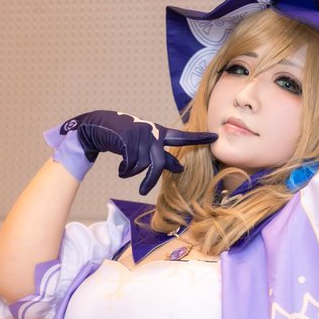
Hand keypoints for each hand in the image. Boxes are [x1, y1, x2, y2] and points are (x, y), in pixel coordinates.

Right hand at [45, 110, 216, 195]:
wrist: (103, 126)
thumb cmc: (128, 139)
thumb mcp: (147, 146)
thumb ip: (163, 156)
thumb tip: (181, 167)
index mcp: (160, 134)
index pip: (182, 137)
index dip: (198, 139)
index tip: (215, 136)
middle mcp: (153, 133)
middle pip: (158, 163)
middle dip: (150, 180)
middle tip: (142, 192)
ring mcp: (140, 135)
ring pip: (141, 166)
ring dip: (131, 173)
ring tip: (124, 170)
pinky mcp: (127, 138)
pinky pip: (129, 165)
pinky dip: (124, 170)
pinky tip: (119, 165)